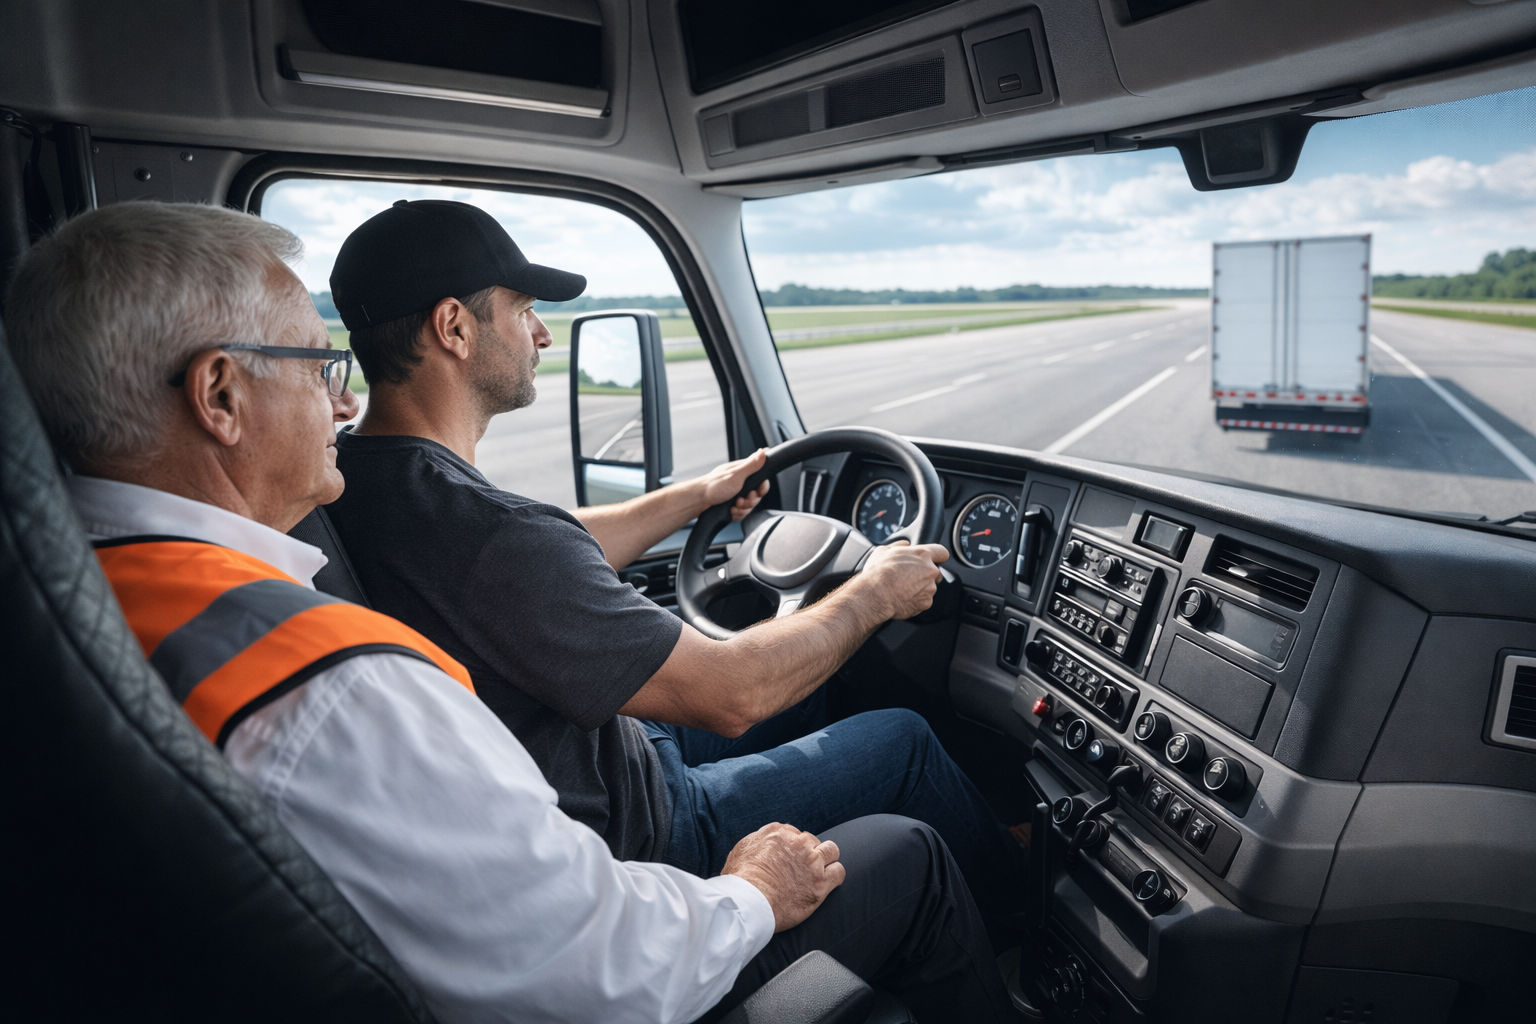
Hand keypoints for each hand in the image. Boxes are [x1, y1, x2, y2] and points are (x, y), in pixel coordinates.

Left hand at [696, 449, 770, 521]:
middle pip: (756, 495)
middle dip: (750, 501)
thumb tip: (763, 451)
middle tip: (741, 500)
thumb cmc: (714, 486)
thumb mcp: (736, 475)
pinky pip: (741, 512)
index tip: (758, 491)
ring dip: (743, 508)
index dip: (762, 487)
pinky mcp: (732, 505)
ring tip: (734, 506)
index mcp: (742, 473)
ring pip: (749, 506)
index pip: (761, 479)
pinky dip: (737, 514)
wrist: (698, 502)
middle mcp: (740, 483)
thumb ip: (751, 465)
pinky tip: (730, 511)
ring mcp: (735, 495)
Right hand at [721, 822, 844, 931]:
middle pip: (813, 841)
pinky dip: (835, 876)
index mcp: (779, 832)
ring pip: (832, 851)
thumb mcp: (742, 849)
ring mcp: (812, 862)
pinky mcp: (821, 882)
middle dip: (810, 852)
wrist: (748, 901)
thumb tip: (766, 844)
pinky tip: (827, 883)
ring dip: (826, 860)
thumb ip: (758, 840)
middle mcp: (799, 842)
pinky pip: (839, 872)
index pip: (795, 833)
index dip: (792, 848)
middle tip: (802, 868)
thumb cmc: (740, 880)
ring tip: (818, 873)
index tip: (789, 860)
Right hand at [857, 541, 948, 619]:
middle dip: (925, 574)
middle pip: (935, 572)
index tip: (933, 560)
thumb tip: (905, 545)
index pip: (942, 552)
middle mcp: (930, 571)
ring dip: (920, 588)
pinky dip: (916, 600)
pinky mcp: (926, 603)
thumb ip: (899, 546)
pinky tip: (903, 597)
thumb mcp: (884, 550)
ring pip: (929, 587)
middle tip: (909, 576)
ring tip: (902, 588)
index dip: (937, 556)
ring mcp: (930, 588)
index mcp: (922, 555)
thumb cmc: (877, 573)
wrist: (874, 595)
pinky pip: (924, 600)